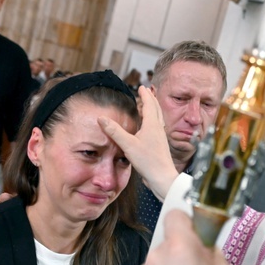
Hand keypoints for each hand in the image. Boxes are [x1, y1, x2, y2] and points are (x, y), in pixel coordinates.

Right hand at [98, 85, 177, 199]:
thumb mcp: (128, 145)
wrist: (162, 177)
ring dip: (153, 109)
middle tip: (147, 92)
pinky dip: (153, 121)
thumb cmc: (148, 161)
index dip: (145, 95)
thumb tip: (101, 118)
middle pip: (156, 109)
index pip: (149, 105)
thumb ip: (115, 131)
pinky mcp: (160, 145)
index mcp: (152, 125)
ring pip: (158, 118)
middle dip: (151, 99)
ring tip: (148, 106)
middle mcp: (158, 129)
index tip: (142, 87)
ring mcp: (160, 137)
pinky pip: (157, 128)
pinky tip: (149, 128)